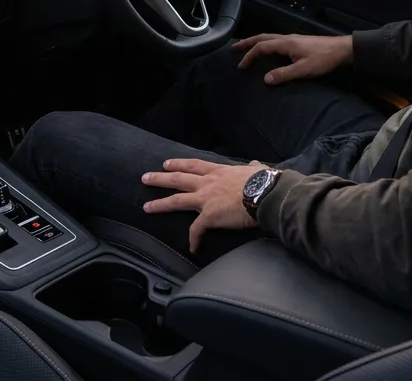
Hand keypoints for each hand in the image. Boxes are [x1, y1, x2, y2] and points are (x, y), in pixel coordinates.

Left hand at [142, 159, 264, 251]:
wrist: (266, 194)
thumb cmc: (265, 182)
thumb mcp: (257, 170)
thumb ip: (254, 168)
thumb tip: (257, 165)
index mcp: (219, 172)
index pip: (194, 165)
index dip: (179, 164)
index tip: (166, 164)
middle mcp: (208, 183)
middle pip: (178, 179)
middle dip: (160, 178)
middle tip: (145, 178)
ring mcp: (206, 199)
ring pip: (177, 200)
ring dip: (160, 204)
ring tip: (147, 208)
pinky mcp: (209, 216)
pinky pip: (196, 230)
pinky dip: (193, 239)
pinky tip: (192, 247)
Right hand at [232, 33, 352, 84]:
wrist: (342, 50)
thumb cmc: (323, 59)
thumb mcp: (304, 70)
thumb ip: (284, 74)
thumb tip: (265, 79)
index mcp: (285, 43)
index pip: (261, 47)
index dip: (249, 56)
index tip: (241, 66)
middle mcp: (286, 38)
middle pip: (262, 38)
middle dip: (247, 43)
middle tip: (234, 47)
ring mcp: (292, 39)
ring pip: (269, 37)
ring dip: (256, 42)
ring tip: (247, 47)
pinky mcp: (298, 42)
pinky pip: (276, 40)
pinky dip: (266, 43)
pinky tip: (268, 50)